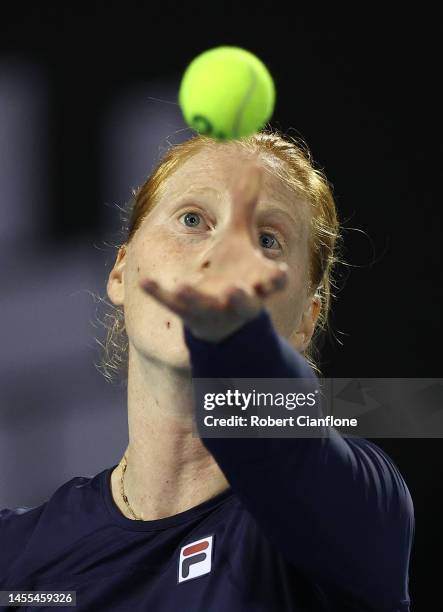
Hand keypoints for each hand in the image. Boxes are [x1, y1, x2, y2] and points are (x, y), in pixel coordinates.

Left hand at [139, 161, 288, 341]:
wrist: (219, 315)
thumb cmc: (235, 270)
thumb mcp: (240, 236)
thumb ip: (246, 206)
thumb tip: (254, 164)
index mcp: (257, 281)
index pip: (272, 282)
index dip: (276, 279)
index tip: (279, 274)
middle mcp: (238, 298)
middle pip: (244, 302)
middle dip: (240, 297)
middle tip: (236, 291)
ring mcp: (212, 308)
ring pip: (206, 306)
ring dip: (196, 297)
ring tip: (185, 287)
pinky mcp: (187, 312)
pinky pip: (172, 304)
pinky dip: (159, 292)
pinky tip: (145, 281)